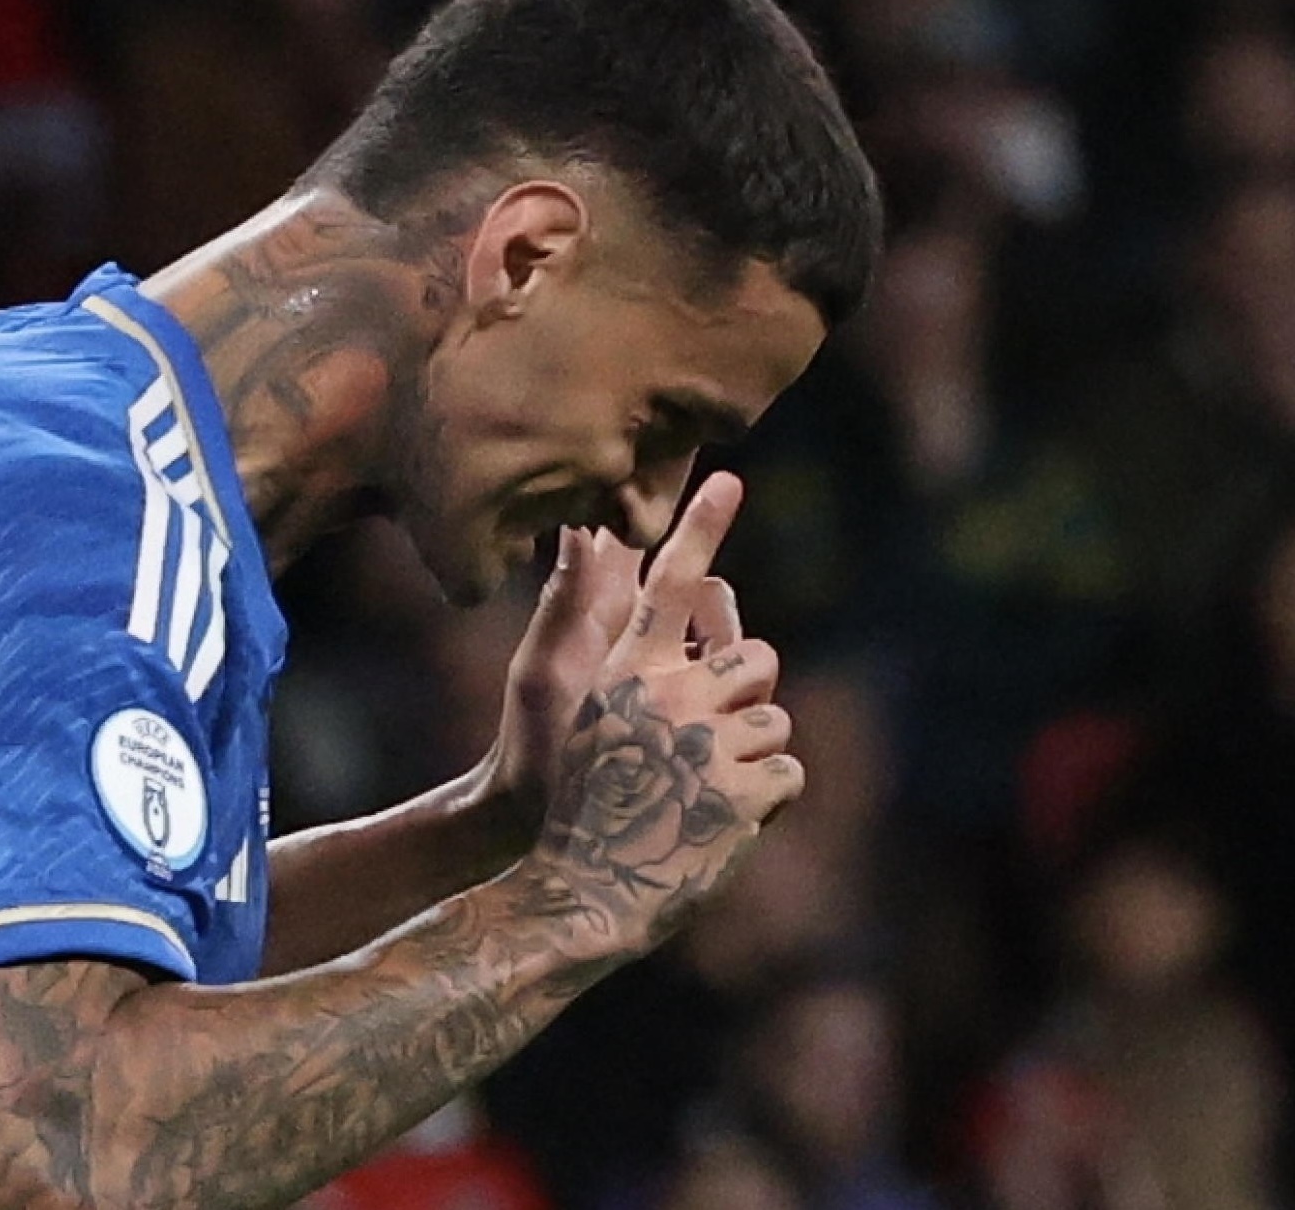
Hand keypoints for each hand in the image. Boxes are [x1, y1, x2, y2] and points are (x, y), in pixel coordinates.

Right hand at [522, 474, 800, 956]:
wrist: (579, 890)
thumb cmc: (584, 800)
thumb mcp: (591, 717)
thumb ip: (643, 662)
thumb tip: (683, 598)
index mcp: (628, 672)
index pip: (669, 584)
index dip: (699, 527)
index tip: (726, 479)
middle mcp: (669, 696)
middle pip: (757, 657)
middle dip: (747, 695)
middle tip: (710, 742)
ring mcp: (708, 744)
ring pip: (775, 721)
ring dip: (752, 757)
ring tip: (702, 795)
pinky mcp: (742, 794)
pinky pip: (790, 773)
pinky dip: (767, 801)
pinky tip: (721, 823)